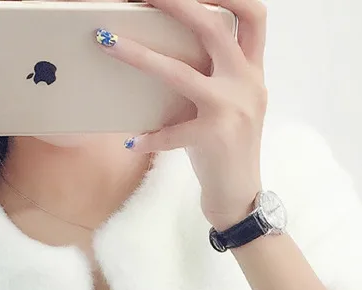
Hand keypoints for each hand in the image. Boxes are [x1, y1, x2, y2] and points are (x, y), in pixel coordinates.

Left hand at [99, 0, 268, 227]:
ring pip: (179, 73)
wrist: (241, 197)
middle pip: (214, 27)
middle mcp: (246, 83)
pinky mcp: (213, 138)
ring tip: (107, 42)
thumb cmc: (228, 150)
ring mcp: (231, 110)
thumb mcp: (233, 105)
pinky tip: (134, 141)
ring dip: (139, 55)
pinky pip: (171, 133)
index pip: (254, 15)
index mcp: (252, 71)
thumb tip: (172, 48)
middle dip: (177, 3)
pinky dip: (150, 136)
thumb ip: (217, 75)